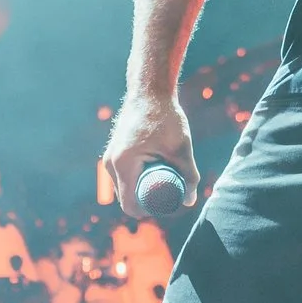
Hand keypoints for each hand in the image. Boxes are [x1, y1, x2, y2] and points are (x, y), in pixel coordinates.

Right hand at [102, 92, 197, 219]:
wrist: (150, 90)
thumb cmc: (165, 117)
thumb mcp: (180, 148)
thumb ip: (189, 175)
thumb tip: (190, 201)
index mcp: (123, 165)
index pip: (128, 204)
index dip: (146, 212)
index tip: (164, 207)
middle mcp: (111, 163)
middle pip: (125, 196)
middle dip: (144, 201)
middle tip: (167, 197)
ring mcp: (110, 156)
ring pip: (123, 185)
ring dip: (139, 189)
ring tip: (162, 186)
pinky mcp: (115, 150)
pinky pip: (122, 174)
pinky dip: (135, 178)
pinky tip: (150, 178)